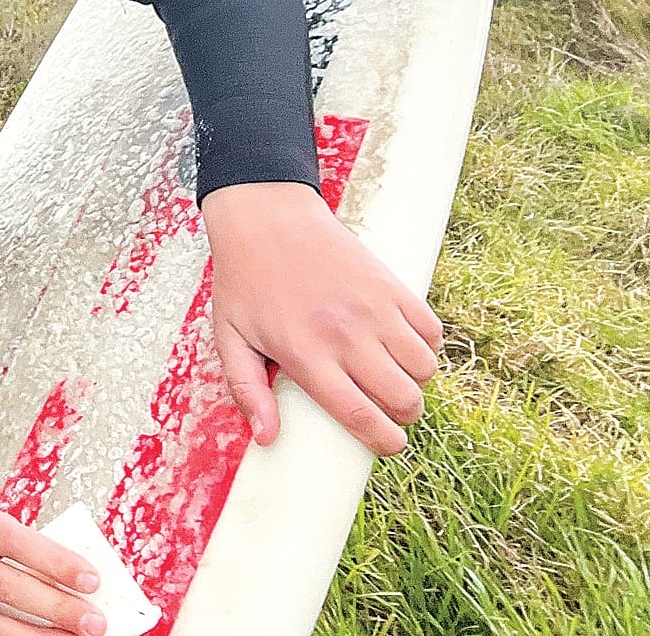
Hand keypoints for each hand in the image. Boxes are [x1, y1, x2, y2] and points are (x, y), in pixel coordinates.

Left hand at [203, 181, 442, 454]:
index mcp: (307, 354)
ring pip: (425, 368)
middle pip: (405, 399)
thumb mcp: (230, 336)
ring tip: (390, 373)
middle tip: (385, 407)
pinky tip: (400, 342)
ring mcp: (374, 308)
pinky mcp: (392, 284)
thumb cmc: (245, 280)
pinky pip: (432, 331)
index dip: (384, 442)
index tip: (386, 444)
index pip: (362, 416)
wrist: (266, 217)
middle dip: (402, 414)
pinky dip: (425, 344)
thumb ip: (247, 389)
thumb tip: (267, 438)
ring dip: (414, 380)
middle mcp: (347, 335)